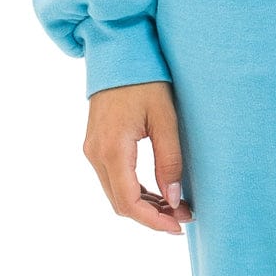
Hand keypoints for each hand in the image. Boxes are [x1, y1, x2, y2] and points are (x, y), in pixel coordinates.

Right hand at [82, 80, 193, 234]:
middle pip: (120, 203)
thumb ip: (169, 159)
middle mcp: (95, 153)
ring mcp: (92, 149)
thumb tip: (174, 199)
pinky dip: (133, 191)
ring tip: (175, 206)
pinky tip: (156, 191)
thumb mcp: (165, 117)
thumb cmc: (146, 78)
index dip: (154, 221)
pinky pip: (112, 179)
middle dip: (152, 216)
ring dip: (143, 205)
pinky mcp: (95, 144)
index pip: (129, 203)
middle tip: (183, 216)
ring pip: (115, 194)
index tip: (179, 226)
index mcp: (112, 148)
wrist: (119, 50)